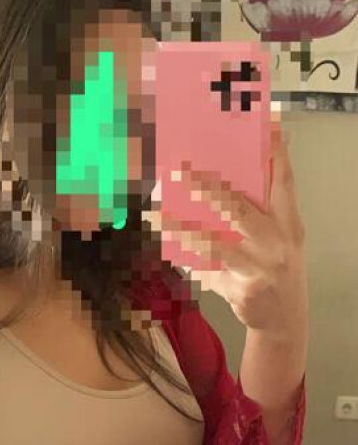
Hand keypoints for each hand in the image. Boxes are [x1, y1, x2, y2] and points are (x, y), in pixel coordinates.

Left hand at [160, 114, 308, 337]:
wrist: (283, 319)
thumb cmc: (276, 265)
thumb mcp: (283, 234)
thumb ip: (265, 205)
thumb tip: (245, 166)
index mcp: (289, 222)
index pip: (284, 181)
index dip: (274, 152)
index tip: (260, 125)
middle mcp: (276, 242)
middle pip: (237, 207)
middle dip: (206, 188)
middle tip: (178, 172)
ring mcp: (259, 268)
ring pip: (212, 243)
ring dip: (180, 227)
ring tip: (155, 214)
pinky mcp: (242, 290)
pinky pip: (205, 270)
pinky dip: (185, 259)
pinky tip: (166, 247)